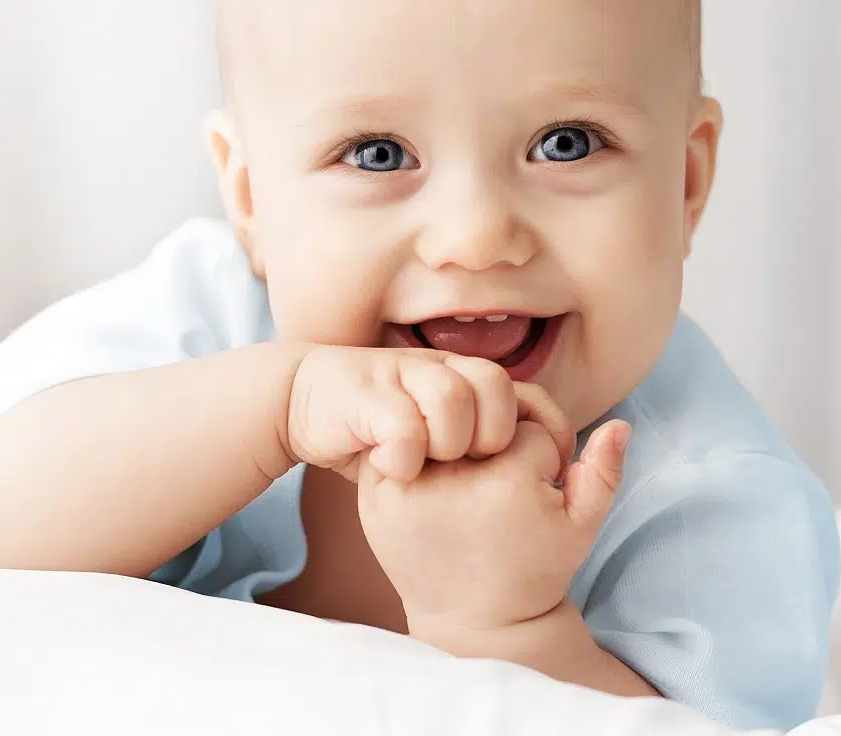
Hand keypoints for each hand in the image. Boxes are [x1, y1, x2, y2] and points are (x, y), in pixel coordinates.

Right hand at [286, 346, 574, 482]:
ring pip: (452, 398)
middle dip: (492, 435)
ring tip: (430, 466)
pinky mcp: (365, 397)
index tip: (536, 472)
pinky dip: (404, 456)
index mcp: (460, 376)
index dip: (537, 431)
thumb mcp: (431, 431)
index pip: (523, 393)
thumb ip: (471, 439)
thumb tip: (530, 469)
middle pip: (495, 385)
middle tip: (467, 466)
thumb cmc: (375, 424)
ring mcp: (400, 377)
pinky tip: (393, 469)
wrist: (302, 396)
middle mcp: (436, 368)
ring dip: (447, 442)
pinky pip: (402, 425)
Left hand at [358, 405, 630, 631]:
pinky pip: (404, 441)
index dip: (541, 455)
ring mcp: (410, 485)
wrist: (473, 620)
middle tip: (499, 486)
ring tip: (468, 484)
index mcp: (508, 480)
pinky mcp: (378, 495)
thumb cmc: (532, 568)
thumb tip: (620, 424)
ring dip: (456, 439)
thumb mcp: (579, 528)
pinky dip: (418, 451)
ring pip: (444, 421)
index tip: (535, 494)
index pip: (529, 425)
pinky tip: (434, 481)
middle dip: (497, 439)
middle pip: (483, 414)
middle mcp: (455, 477)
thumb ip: (604, 472)